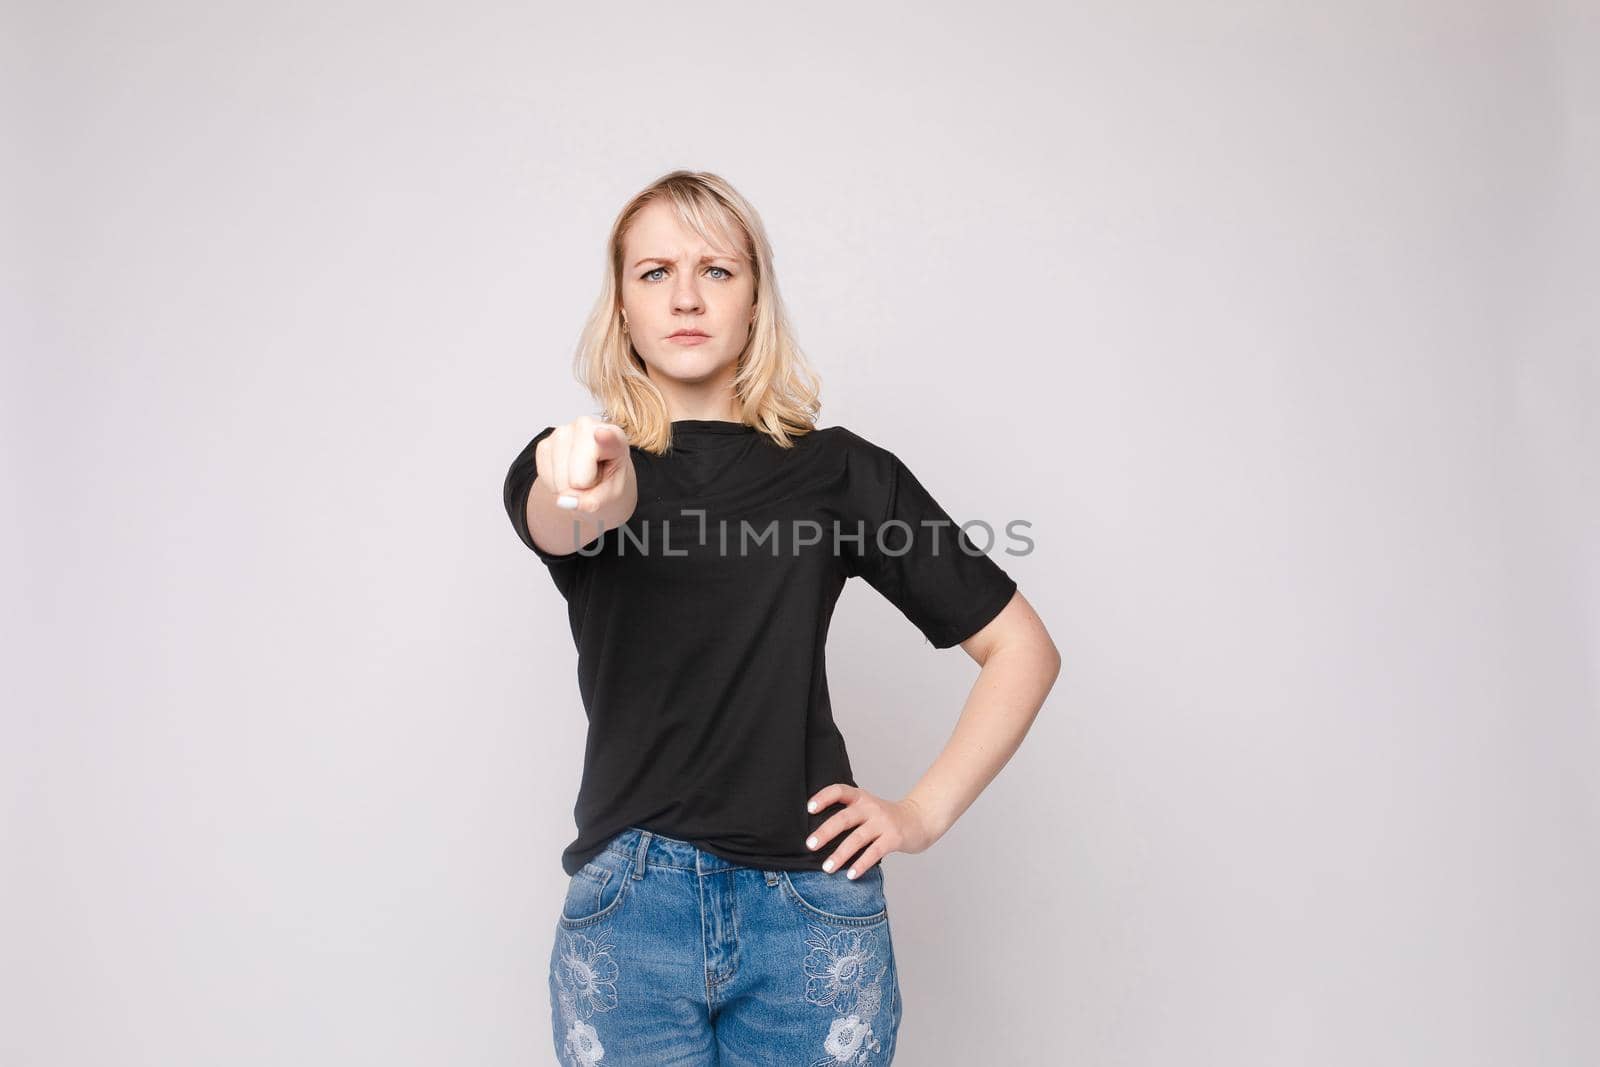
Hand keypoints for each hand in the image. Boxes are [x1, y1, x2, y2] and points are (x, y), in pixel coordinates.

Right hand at [534, 415, 633, 512]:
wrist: (595, 470)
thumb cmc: (608, 477)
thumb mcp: (611, 494)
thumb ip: (594, 502)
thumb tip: (563, 501)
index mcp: (615, 437)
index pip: (609, 437)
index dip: (604, 437)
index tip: (601, 434)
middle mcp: (586, 426)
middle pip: (578, 475)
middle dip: (581, 488)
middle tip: (592, 478)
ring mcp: (562, 431)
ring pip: (559, 479)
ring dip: (567, 488)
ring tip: (580, 475)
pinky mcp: (544, 442)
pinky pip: (545, 476)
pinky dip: (554, 485)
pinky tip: (566, 474)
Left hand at [803, 784, 938, 878]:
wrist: (919, 820)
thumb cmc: (885, 818)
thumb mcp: (867, 808)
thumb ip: (847, 814)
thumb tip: (816, 834)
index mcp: (860, 798)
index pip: (839, 791)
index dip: (823, 797)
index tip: (809, 808)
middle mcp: (871, 807)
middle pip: (844, 818)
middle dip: (825, 832)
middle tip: (810, 845)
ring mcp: (883, 823)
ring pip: (857, 839)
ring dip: (840, 854)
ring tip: (827, 868)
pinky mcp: (893, 838)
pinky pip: (874, 852)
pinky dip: (861, 864)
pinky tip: (851, 875)